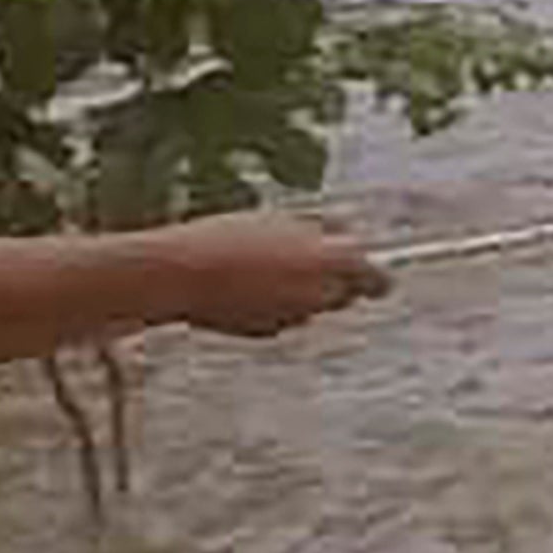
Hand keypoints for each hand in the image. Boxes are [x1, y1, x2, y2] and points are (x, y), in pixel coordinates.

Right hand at [161, 217, 391, 339]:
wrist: (176, 274)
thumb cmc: (227, 237)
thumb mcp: (282, 220)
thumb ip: (321, 231)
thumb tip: (343, 233)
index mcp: (333, 261)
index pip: (376, 279)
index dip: (370, 274)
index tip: (365, 270)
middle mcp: (320, 295)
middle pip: (345, 295)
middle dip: (334, 283)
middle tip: (306, 264)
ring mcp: (294, 318)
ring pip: (311, 307)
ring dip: (299, 294)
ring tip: (261, 270)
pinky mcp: (265, 332)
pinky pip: (280, 318)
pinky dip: (270, 307)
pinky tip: (240, 288)